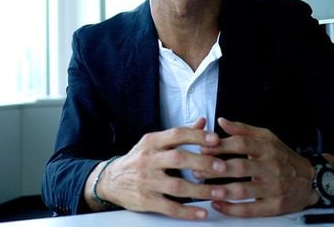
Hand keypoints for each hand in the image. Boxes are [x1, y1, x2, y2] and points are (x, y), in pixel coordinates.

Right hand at [84, 117, 231, 219]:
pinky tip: (202, 212)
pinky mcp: (146, 200)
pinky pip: (170, 207)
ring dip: (201, 189)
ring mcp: (147, 181)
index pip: (176, 135)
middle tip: (223, 166)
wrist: (110, 180)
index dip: (197, 136)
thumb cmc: (138, 159)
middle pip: (179, 158)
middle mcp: (148, 159)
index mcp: (152, 142)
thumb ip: (179, 134)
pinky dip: (188, 211)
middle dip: (203, 162)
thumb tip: (202, 122)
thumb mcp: (154, 142)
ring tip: (219, 191)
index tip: (216, 139)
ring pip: (177, 186)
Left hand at [196, 118, 317, 216]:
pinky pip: (251, 209)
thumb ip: (243, 129)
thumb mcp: (267, 137)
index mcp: (266, 148)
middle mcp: (271, 167)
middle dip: (216, 169)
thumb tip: (221, 121)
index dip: (220, 146)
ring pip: (244, 190)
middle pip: (240, 167)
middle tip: (197, 170)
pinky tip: (218, 205)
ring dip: (222, 190)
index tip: (202, 148)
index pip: (241, 144)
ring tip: (205, 189)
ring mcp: (273, 188)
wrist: (310, 180)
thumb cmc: (283, 157)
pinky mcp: (274, 206)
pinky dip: (232, 208)